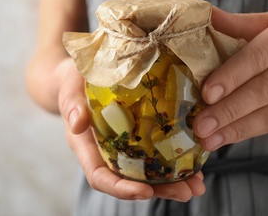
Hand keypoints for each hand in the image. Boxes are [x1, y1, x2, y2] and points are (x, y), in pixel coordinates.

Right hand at [59, 59, 205, 200]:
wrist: (81, 75)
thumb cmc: (73, 82)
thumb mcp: (70, 88)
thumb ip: (72, 105)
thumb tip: (78, 124)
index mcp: (87, 146)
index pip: (100, 176)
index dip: (121, 188)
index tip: (146, 192)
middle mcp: (106, 151)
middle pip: (130, 180)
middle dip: (159, 190)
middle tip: (187, 192)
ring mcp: (123, 145)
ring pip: (147, 171)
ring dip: (172, 181)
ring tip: (197, 184)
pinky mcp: (137, 133)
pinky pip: (154, 151)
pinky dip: (174, 159)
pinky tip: (194, 159)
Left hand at [194, 6, 267, 150]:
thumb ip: (237, 24)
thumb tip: (200, 16)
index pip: (260, 55)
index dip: (232, 76)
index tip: (206, 94)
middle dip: (230, 110)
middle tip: (201, 126)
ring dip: (239, 129)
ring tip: (208, 140)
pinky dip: (252, 131)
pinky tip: (228, 136)